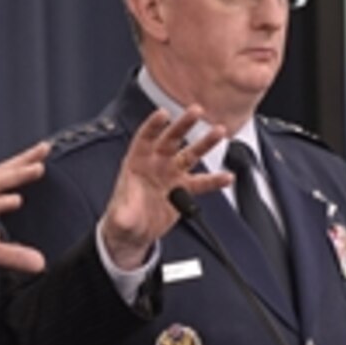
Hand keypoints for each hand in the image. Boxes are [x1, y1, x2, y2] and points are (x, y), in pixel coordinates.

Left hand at [101, 106, 229, 268]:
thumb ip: (123, 213)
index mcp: (137, 162)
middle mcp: (156, 164)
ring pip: (190, 154)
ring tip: (219, 132)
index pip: (145, 138)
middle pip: (171, 139)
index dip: (154, 126)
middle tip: (196, 111)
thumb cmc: (123, 217)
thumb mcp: (119, 216)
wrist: (134, 233)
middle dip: (184, 125)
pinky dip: (215, 180)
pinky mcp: (183, 189)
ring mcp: (171, 175)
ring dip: (205, 143)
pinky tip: (226, 177)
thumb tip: (124, 214)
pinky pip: (202, 183)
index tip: (163, 114)